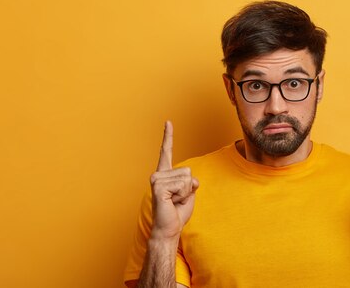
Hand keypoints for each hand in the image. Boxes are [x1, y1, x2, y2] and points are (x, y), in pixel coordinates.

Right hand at [148, 120, 198, 240]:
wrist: (169, 228)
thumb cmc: (178, 212)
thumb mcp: (190, 192)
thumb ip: (191, 181)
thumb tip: (192, 178)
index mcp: (165, 173)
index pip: (167, 151)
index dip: (168, 136)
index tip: (168, 122)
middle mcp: (159, 174)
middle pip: (189, 171)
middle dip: (189, 187)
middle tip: (177, 199)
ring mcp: (156, 179)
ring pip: (187, 178)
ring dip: (185, 192)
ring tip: (173, 201)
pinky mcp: (158, 186)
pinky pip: (182, 185)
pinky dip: (182, 195)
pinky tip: (171, 202)